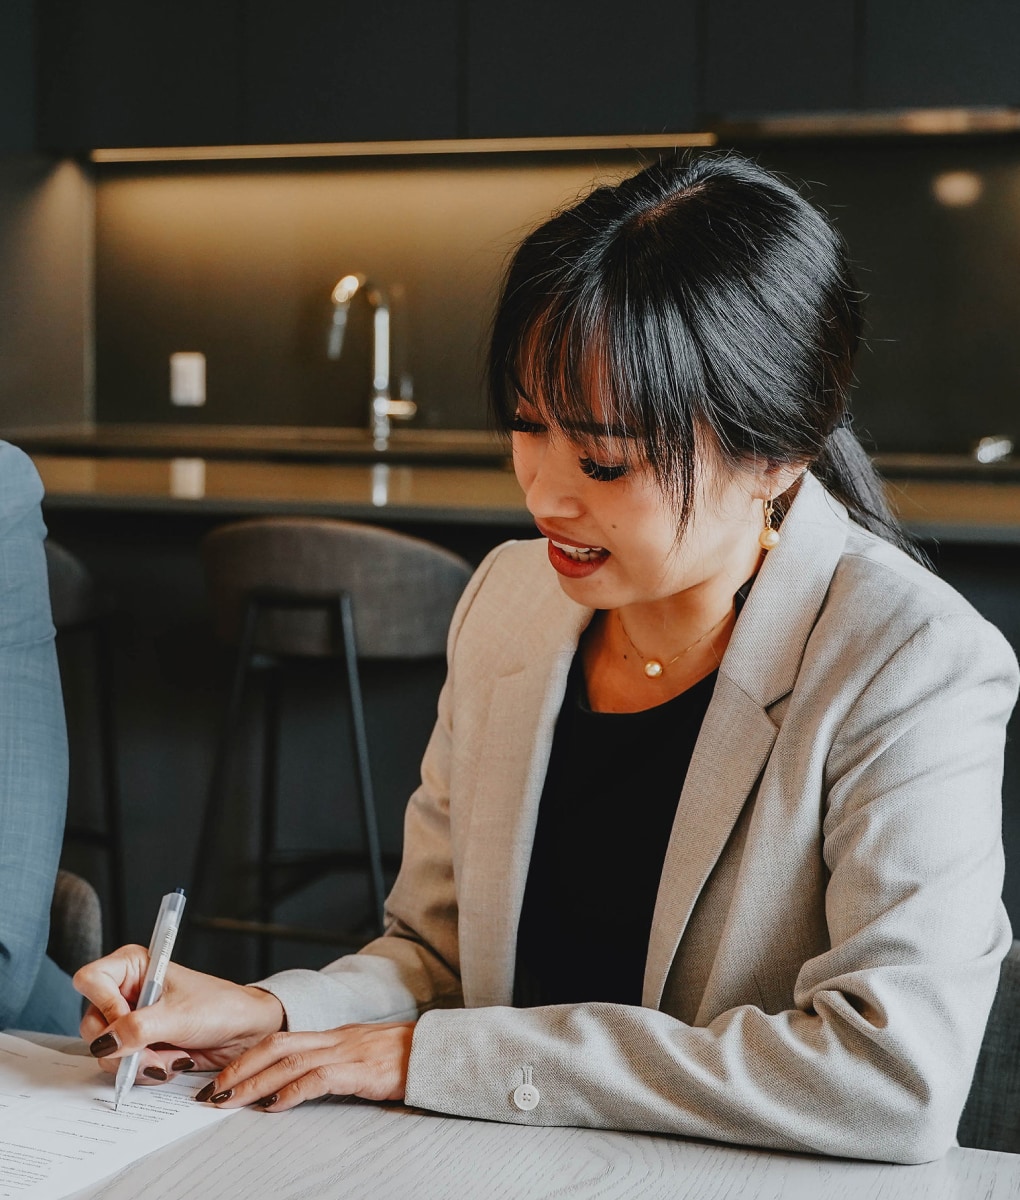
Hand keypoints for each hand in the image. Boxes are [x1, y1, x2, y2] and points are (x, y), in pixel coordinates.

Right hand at [74, 945, 285, 1081]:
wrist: (246, 1031)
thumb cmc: (220, 1008)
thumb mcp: (179, 1016)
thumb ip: (138, 1029)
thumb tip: (104, 1043)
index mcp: (133, 966)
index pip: (91, 980)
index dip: (104, 1005)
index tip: (129, 1023)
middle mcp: (127, 992)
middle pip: (92, 1024)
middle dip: (124, 1047)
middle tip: (154, 1053)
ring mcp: (131, 1021)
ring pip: (106, 1051)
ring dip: (140, 1062)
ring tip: (175, 1057)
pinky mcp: (140, 1045)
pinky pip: (124, 1067)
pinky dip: (147, 1071)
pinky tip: (175, 1062)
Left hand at [196, 1021, 414, 1111]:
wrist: (436, 1052)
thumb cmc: (401, 1058)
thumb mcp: (361, 1055)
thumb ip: (332, 1063)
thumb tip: (299, 1083)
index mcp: (331, 1036)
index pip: (279, 1039)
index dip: (246, 1056)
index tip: (222, 1076)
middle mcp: (333, 1038)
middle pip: (275, 1045)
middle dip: (239, 1067)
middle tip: (211, 1090)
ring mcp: (345, 1051)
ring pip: (288, 1061)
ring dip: (254, 1082)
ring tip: (229, 1100)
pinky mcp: (359, 1070)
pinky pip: (318, 1078)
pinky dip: (291, 1091)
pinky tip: (275, 1105)